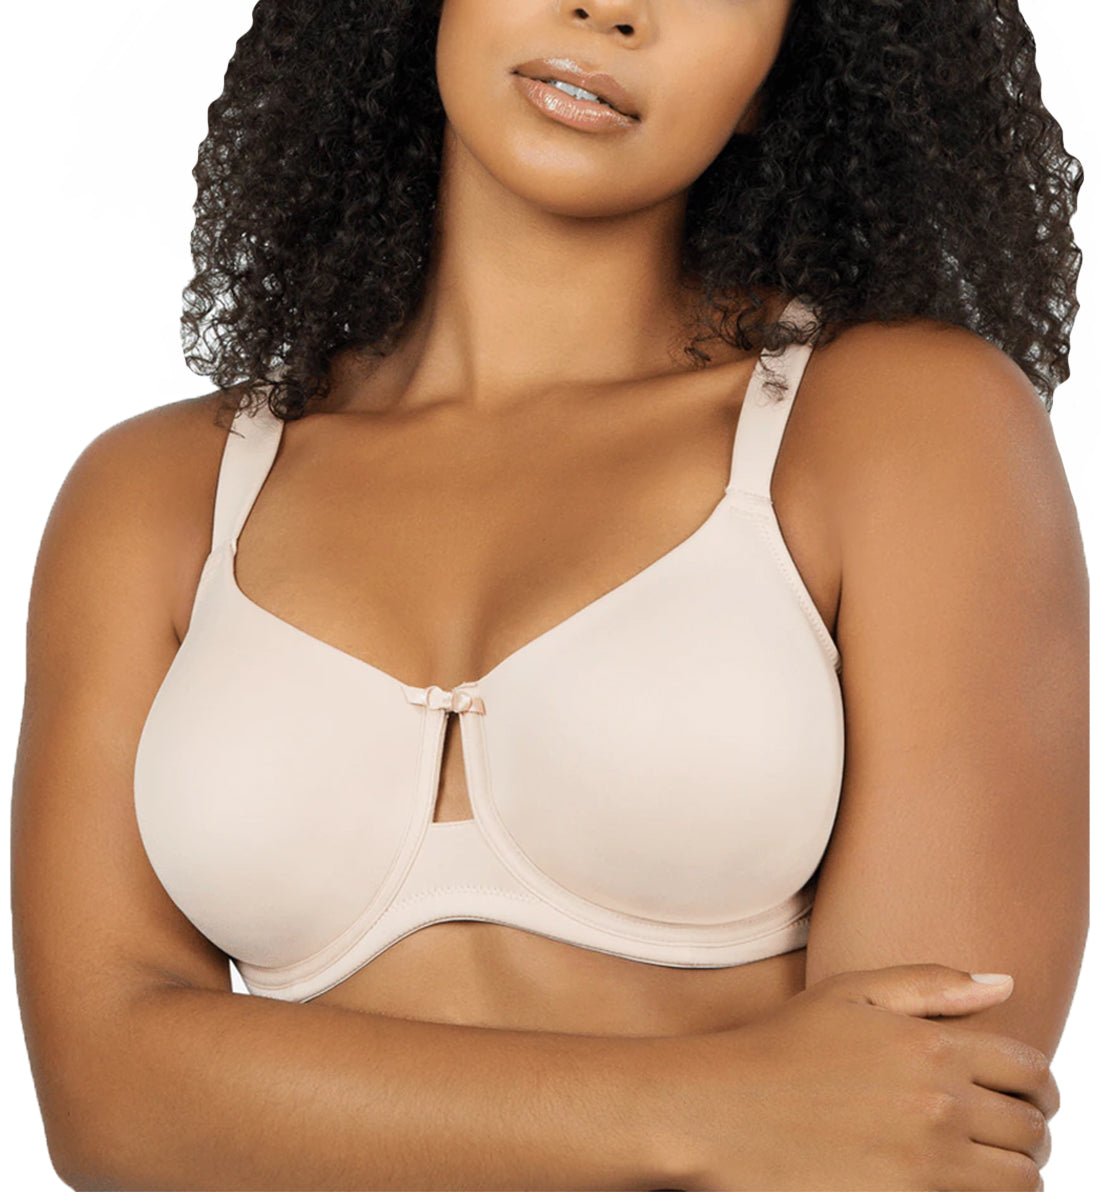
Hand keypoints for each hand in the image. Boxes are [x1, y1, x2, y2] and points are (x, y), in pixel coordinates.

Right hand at [670, 964, 1057, 1190]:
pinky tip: (955, 1183)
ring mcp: (926, 1164)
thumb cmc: (783, 1046)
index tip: (1026, 1093)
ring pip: (1020, 1181)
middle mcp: (940, 1104)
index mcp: (931, 1046)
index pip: (1030, 1069)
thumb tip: (1006, 984)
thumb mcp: (849, 993)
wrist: (724, 1112)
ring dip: (1016, 1172)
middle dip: (1032, 1129)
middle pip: (1032, 1129)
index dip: (1039, 1084)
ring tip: (989, 1164)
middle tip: (1010, 1132)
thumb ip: (930, 983)